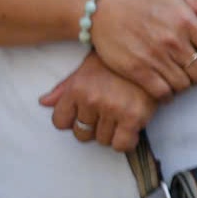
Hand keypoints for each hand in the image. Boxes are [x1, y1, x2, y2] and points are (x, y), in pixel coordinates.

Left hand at [40, 55, 158, 152]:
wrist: (152, 53)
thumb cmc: (118, 61)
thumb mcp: (88, 67)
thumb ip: (65, 87)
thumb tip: (43, 102)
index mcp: (77, 88)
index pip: (60, 122)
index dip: (73, 120)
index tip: (86, 113)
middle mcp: (91, 99)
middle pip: (82, 133)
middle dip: (93, 127)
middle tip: (107, 113)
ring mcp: (112, 109)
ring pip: (102, 140)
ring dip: (111, 132)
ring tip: (121, 115)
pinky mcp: (133, 117)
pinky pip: (121, 144)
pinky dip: (125, 142)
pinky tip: (131, 129)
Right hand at [89, 0, 196, 100]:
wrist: (103, 9)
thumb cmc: (143, 1)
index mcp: (187, 21)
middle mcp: (173, 40)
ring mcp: (154, 56)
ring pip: (183, 84)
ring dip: (185, 85)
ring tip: (181, 79)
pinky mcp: (136, 70)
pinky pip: (161, 92)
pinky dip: (167, 94)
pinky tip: (166, 89)